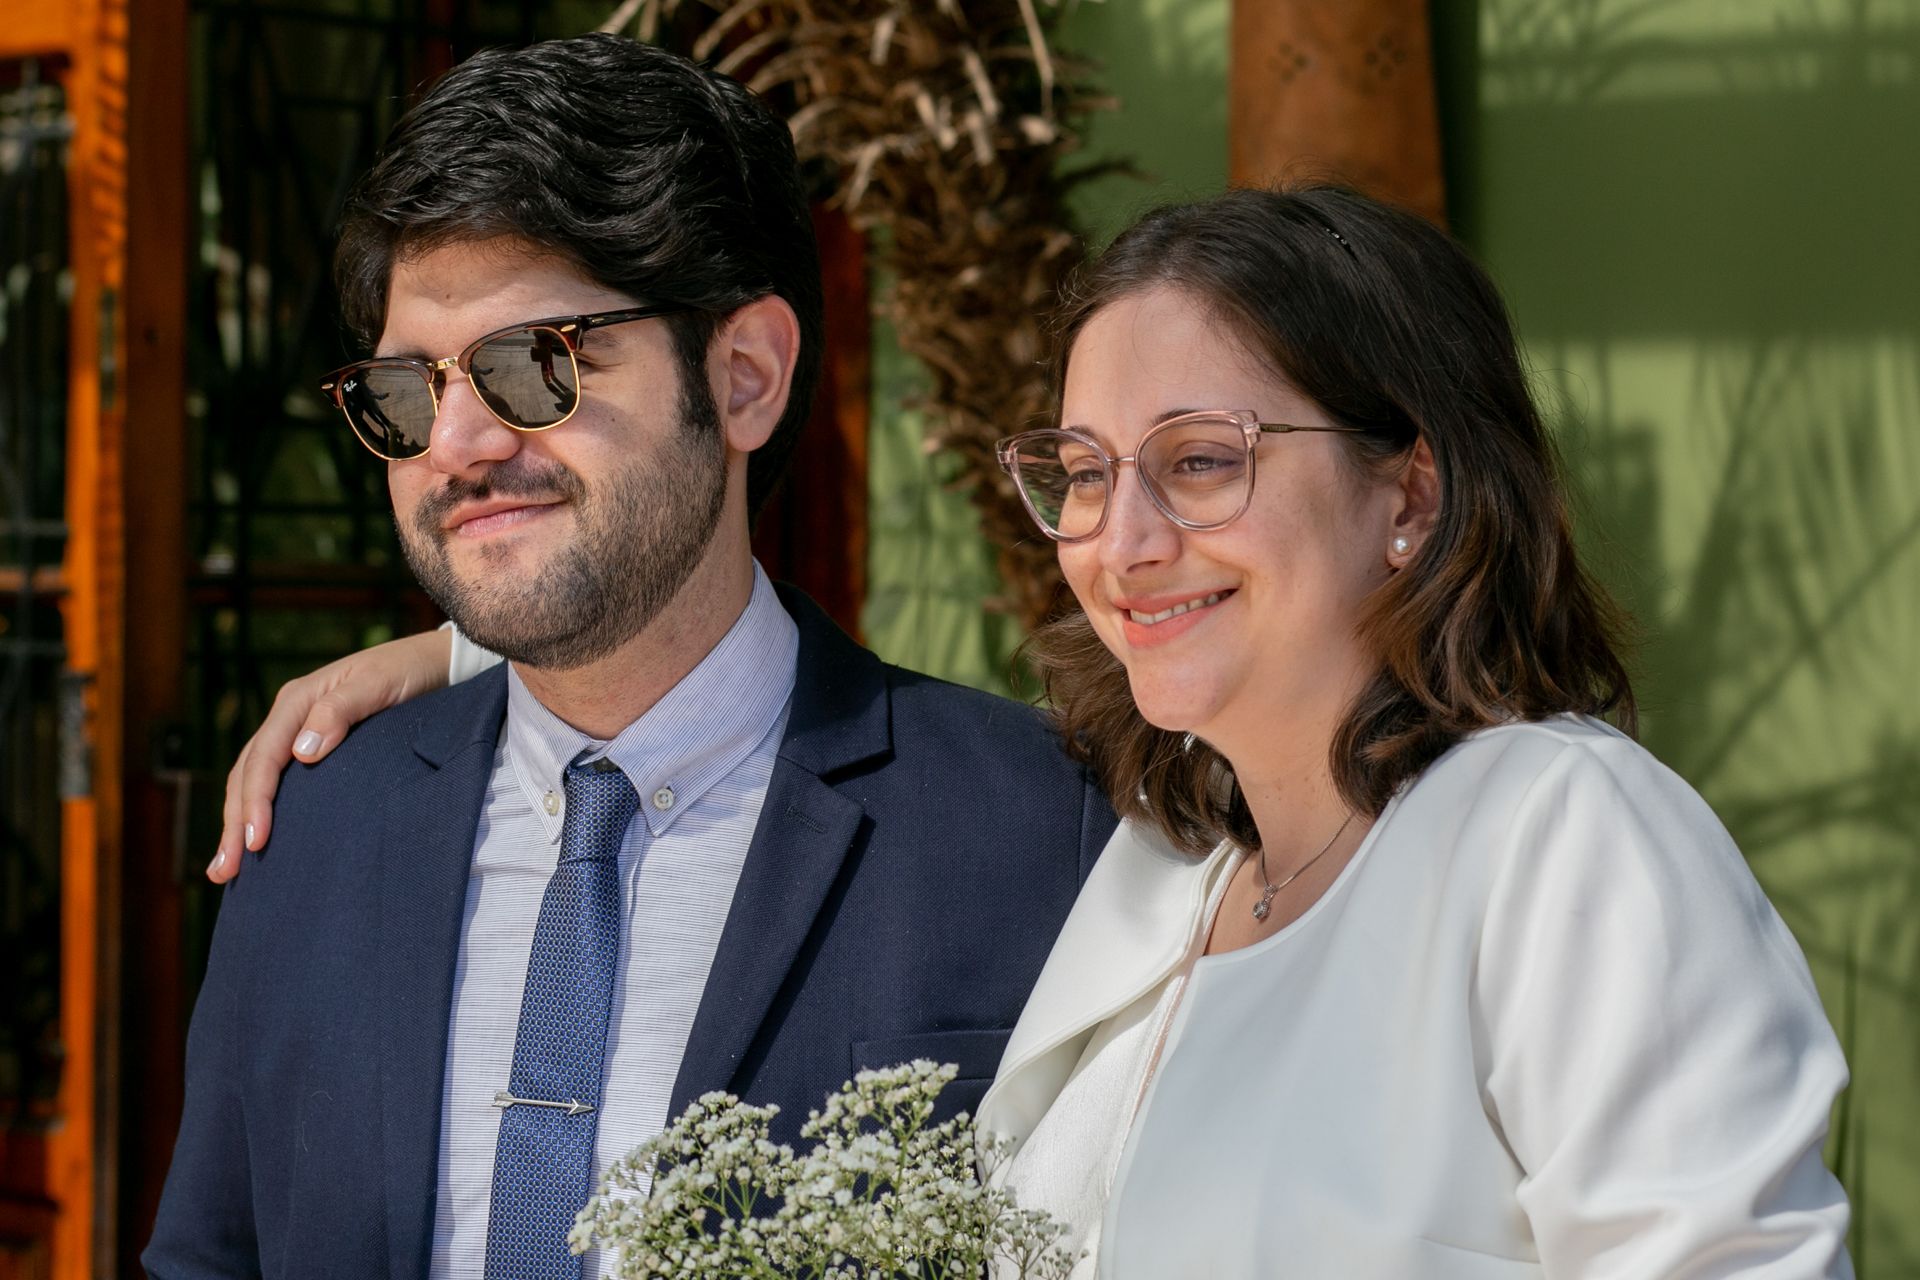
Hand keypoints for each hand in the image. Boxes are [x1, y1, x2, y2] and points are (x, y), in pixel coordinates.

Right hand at [209, 628, 453, 881]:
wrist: (434, 663)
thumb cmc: (408, 671)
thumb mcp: (380, 683)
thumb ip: (342, 710)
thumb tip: (303, 752)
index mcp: (298, 700)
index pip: (264, 756)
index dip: (256, 800)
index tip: (257, 841)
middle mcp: (290, 717)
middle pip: (248, 773)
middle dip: (234, 822)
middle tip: (225, 871)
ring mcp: (298, 731)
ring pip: (253, 780)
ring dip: (238, 822)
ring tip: (225, 871)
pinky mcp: (313, 747)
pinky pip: (278, 781)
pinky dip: (261, 811)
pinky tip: (256, 841)